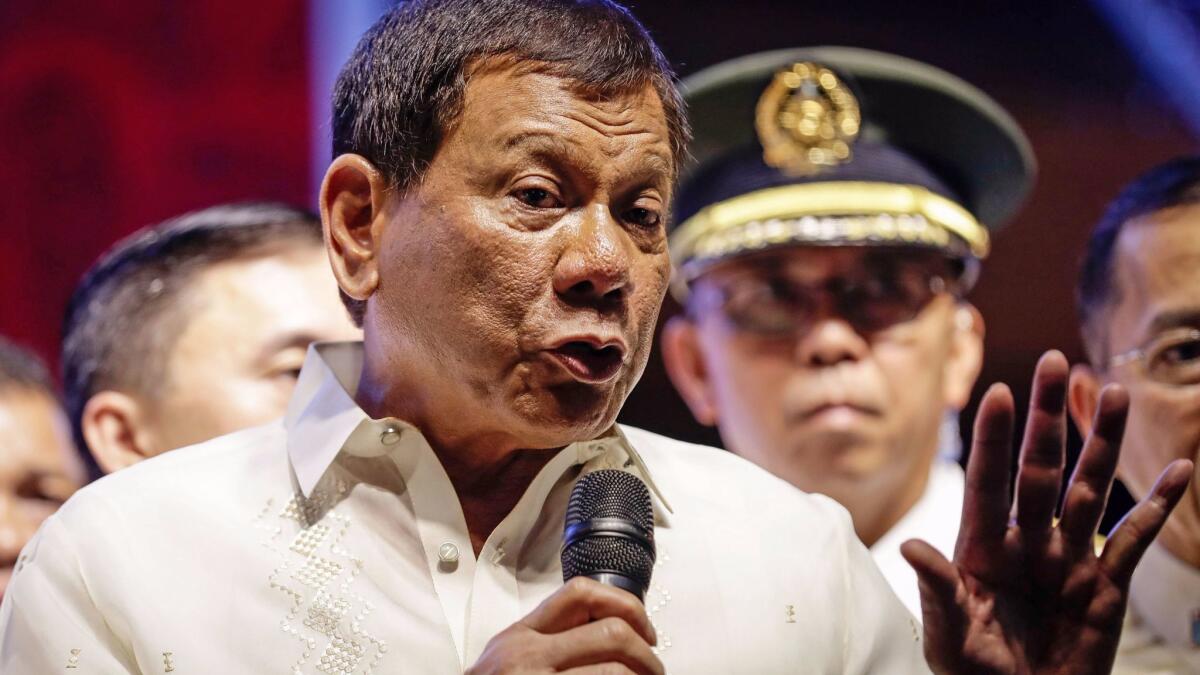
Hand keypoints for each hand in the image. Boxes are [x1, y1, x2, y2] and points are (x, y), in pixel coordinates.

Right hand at [467, 577, 662, 674]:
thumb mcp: (510, 656)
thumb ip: (550, 638)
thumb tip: (614, 632)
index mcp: (522, 635)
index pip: (580, 593)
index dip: (625, 604)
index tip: (645, 628)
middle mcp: (527, 657)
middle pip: (610, 633)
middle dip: (645, 652)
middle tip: (654, 669)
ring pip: (614, 672)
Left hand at [903, 351, 1192, 674]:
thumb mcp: (950, 637)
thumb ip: (939, 591)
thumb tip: (912, 549)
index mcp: (980, 548)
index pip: (987, 482)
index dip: (992, 439)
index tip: (997, 393)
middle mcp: (1025, 540)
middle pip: (1039, 468)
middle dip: (1047, 417)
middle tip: (1055, 362)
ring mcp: (1067, 557)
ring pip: (1088, 488)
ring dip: (1101, 442)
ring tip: (1112, 394)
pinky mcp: (1104, 584)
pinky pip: (1134, 539)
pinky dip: (1157, 506)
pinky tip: (1179, 471)